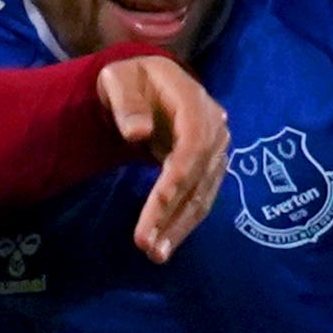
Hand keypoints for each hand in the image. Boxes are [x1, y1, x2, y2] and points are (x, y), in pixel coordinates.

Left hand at [99, 56, 232, 261]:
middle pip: (198, 177)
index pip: (191, 146)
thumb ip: (126, 104)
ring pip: (203, 193)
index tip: (154, 210)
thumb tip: (138, 133)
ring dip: (180, 226)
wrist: (148, 80)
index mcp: (193, 100)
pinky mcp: (210, 165)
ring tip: (156, 254)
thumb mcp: (116, 80)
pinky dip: (183, 220)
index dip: (175, 181)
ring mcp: (216, 147)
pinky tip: (166, 242)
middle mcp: (214, 125)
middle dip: (173, 213)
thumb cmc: (129, 79)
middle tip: (147, 246)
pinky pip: (200, 196)